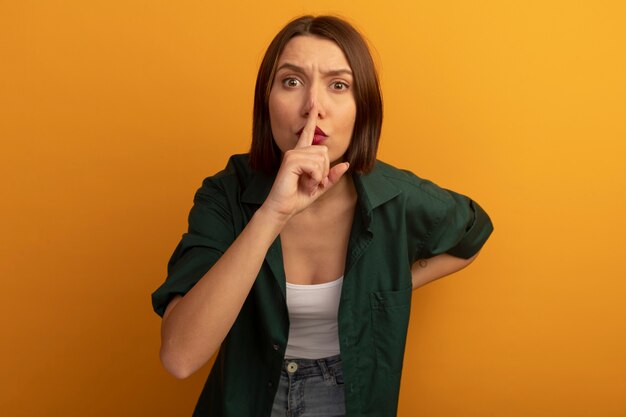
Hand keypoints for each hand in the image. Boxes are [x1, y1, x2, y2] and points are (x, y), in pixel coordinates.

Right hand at [261, 105, 349, 221]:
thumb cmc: (297, 198)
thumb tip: (346, 164)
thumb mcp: (320, 187)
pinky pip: (314, 165)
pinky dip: (315, 178)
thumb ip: (332, 176)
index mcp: (301, 154)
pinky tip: (305, 184)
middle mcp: (296, 151)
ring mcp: (292, 154)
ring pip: (320, 159)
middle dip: (324, 170)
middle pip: (324, 151)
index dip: (311, 119)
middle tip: (312, 183)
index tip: (313, 105)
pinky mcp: (291, 160)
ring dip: (319, 176)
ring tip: (307, 185)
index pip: (307, 133)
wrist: (282, 209)